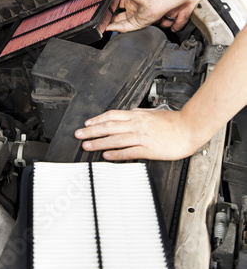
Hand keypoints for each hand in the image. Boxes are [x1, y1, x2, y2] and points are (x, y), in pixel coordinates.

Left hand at [74, 108, 195, 160]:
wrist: (189, 128)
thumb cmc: (173, 121)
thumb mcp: (152, 113)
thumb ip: (139, 114)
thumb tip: (129, 113)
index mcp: (137, 115)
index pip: (112, 116)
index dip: (97, 120)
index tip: (87, 124)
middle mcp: (136, 124)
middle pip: (109, 127)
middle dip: (91, 131)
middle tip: (78, 135)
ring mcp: (141, 137)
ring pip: (115, 139)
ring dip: (99, 143)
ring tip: (87, 146)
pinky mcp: (148, 149)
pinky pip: (128, 152)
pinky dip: (116, 154)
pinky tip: (107, 155)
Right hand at [104, 0, 166, 31]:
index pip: (117, 4)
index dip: (110, 6)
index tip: (102, 7)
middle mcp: (133, 8)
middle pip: (118, 15)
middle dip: (110, 17)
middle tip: (102, 17)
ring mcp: (135, 16)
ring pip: (120, 23)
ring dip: (111, 24)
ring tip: (103, 24)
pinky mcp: (137, 24)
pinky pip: (125, 28)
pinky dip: (116, 28)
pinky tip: (109, 27)